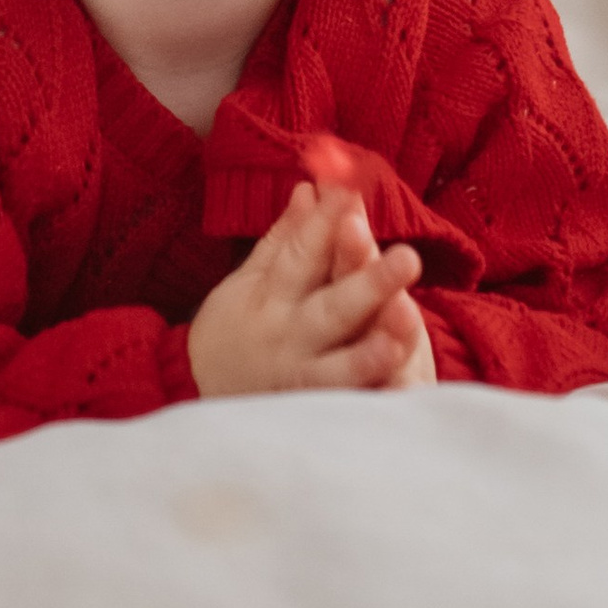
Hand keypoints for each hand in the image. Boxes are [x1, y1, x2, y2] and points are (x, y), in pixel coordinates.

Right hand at [187, 182, 437, 398]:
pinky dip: (372, 400)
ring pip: (340, 368)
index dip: (327, 224)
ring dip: (372, 348)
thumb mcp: (249, 282)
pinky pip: (348, 412)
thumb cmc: (233, 332)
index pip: (301, 255)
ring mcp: (302, 384)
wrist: (197, 403)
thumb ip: (286, 239)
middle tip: (409, 258)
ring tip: (406, 322)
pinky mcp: (316, 419)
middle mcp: (287, 340)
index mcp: (269, 299)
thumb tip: (310, 188)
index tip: (352, 191)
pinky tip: (397, 386)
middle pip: (331, 310)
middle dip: (368, 284)